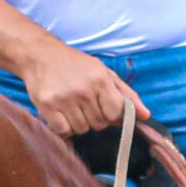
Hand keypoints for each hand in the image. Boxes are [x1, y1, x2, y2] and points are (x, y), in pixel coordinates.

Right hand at [16, 37, 144, 135]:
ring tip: (72, 106)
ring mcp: (64, 99)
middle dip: (94, 117)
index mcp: (100, 79)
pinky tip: (61, 113)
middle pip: (99, 124)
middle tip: (84, 103)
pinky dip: (64, 127)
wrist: (40, 55)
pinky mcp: (47, 107)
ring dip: (79, 122)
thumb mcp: (103, 72)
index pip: (116, 113)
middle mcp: (83, 90)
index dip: (112, 115)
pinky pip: (63, 131)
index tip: (103, 107)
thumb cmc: (75, 64)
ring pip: (82, 129)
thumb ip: (126, 94)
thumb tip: (146, 115)